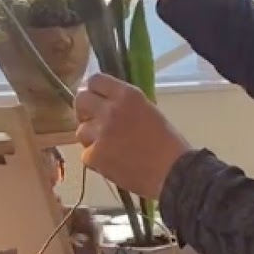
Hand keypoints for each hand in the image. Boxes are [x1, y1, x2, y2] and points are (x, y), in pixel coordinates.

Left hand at [74, 74, 192, 199]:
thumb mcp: (149, 112)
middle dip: (84, 109)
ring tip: (110, 147)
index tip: (96, 97)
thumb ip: (126, 105)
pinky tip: (113, 162)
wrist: (172, 173)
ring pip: (81, 130)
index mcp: (128, 96)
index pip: (96, 80)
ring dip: (92, 137)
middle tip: (93, 120)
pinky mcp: (93, 156)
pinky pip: (86, 153)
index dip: (93, 89)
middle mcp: (110, 110)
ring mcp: (100, 134)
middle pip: (81, 100)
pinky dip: (97, 158)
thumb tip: (106, 103)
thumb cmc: (168, 143)